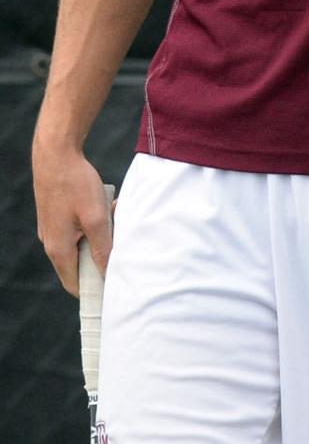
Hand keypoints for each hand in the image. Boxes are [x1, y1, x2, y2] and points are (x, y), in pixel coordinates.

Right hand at [32, 145, 112, 295]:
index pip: (74, 284)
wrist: (56, 153)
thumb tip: (108, 273)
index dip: (93, 290)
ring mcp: (52, 229)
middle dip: (101, 259)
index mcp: (58, 249)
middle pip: (79, 265)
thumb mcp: (96, 218)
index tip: (114, 290)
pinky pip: (78, 229)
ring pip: (80, 244)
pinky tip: (108, 208)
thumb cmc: (75, 184)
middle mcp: (51, 243)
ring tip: (116, 219)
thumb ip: (102, 248)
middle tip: (122, 247)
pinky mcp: (56, 216)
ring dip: (100, 238)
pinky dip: (93, 225)